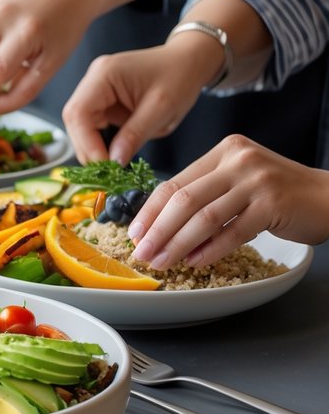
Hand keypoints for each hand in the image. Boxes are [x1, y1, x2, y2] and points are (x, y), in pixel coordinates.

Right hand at [61, 37, 220, 163]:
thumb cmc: (180, 77)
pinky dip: (98, 141)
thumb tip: (114, 161)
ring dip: (91, 146)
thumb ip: (135, 135)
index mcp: (104, 74)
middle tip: (107, 171)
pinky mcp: (101, 100)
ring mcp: (95, 89)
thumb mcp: (162, 109)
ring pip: (79, 125)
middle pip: (74, 120)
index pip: (79, 113)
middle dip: (87, 147)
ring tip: (110, 165)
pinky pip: (90, 125)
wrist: (189, 61)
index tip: (105, 165)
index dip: (86, 143)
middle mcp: (93, 79)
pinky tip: (112, 153)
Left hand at [129, 135, 328, 268]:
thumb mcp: (238, 181)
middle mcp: (238, 160)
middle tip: (142, 253)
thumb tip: (160, 226)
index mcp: (223, 151)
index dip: (149, 211)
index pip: (174, 182)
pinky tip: (195, 262)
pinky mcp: (273, 203)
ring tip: (163, 261)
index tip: (134, 233)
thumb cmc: (279, 194)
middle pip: (183, 199)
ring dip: (178, 244)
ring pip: (204, 217)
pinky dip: (210, 250)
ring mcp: (256, 180)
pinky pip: (232, 232)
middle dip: (158, 230)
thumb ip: (206, 193)